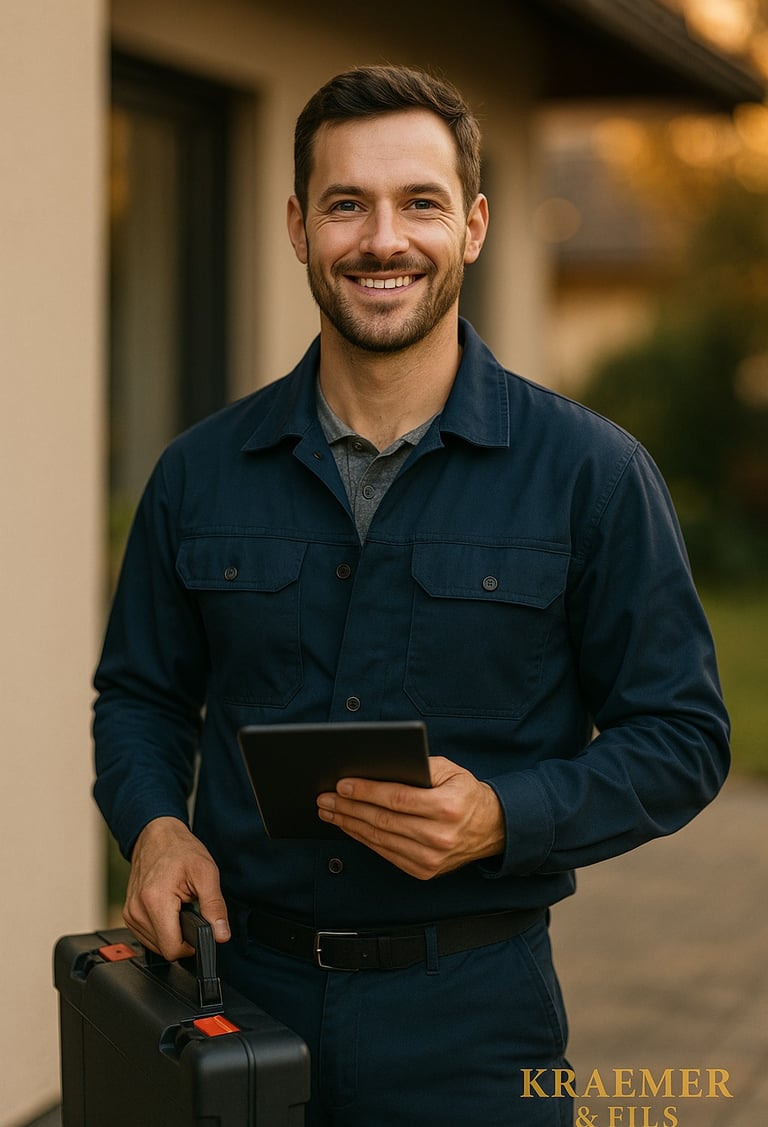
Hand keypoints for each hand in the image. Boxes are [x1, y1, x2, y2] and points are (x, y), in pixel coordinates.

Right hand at [123, 816, 230, 959]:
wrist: (156, 836)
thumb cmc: (180, 850)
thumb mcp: (207, 873)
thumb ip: (215, 906)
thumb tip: (221, 934)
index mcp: (155, 901)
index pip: (172, 949)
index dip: (191, 946)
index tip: (199, 931)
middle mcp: (137, 910)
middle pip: (164, 949)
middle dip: (182, 936)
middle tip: (190, 911)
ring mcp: (130, 913)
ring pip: (155, 945)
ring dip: (171, 932)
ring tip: (179, 908)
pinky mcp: (128, 914)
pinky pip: (147, 936)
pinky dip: (161, 929)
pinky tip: (169, 910)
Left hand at [316, 756, 504, 878]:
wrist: (492, 829)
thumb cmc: (467, 795)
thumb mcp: (450, 771)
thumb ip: (419, 767)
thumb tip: (378, 768)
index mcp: (446, 808)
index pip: (396, 799)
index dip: (366, 792)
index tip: (342, 785)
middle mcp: (438, 836)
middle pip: (382, 821)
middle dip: (349, 808)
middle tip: (325, 798)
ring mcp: (430, 858)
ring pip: (380, 840)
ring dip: (350, 825)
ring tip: (330, 811)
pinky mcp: (423, 871)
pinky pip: (386, 853)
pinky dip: (364, 839)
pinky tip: (350, 827)